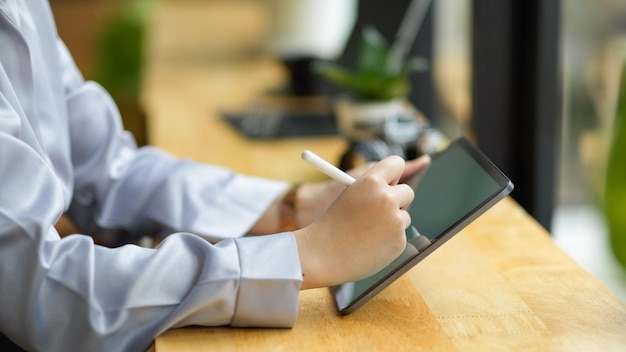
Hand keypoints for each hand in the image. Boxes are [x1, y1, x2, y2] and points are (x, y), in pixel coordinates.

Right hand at [294, 155, 424, 288]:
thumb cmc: (332, 224)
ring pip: (405, 216)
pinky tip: (370, 244)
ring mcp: (395, 220)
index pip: (396, 163)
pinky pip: (400, 235)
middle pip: (407, 191)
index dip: (394, 173)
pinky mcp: (399, 240)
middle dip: (398, 200)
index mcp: (370, 181)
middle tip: (380, 210)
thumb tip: (396, 186)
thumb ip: (373, 187)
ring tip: (368, 231)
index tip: (392, 180)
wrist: (322, 254)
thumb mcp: (349, 195)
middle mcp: (386, 198)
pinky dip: (389, 239)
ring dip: (393, 221)